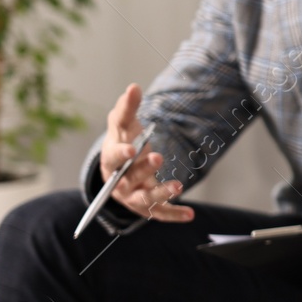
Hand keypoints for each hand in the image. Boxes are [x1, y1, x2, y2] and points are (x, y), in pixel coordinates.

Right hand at [100, 84, 192, 222]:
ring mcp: (133, 197)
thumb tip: (133, 87)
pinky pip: (160, 213)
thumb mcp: (123, 126)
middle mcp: (119, 182)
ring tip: (178, 186)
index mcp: (111, 161)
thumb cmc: (122, 144)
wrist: (121, 172)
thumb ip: (127, 108)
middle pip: (129, 178)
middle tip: (158, 157)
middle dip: (143, 168)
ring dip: (161, 193)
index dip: (121, 153)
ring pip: (145, 199)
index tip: (131, 147)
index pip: (113, 157)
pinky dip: (174, 214)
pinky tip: (190, 214)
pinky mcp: (148, 208)